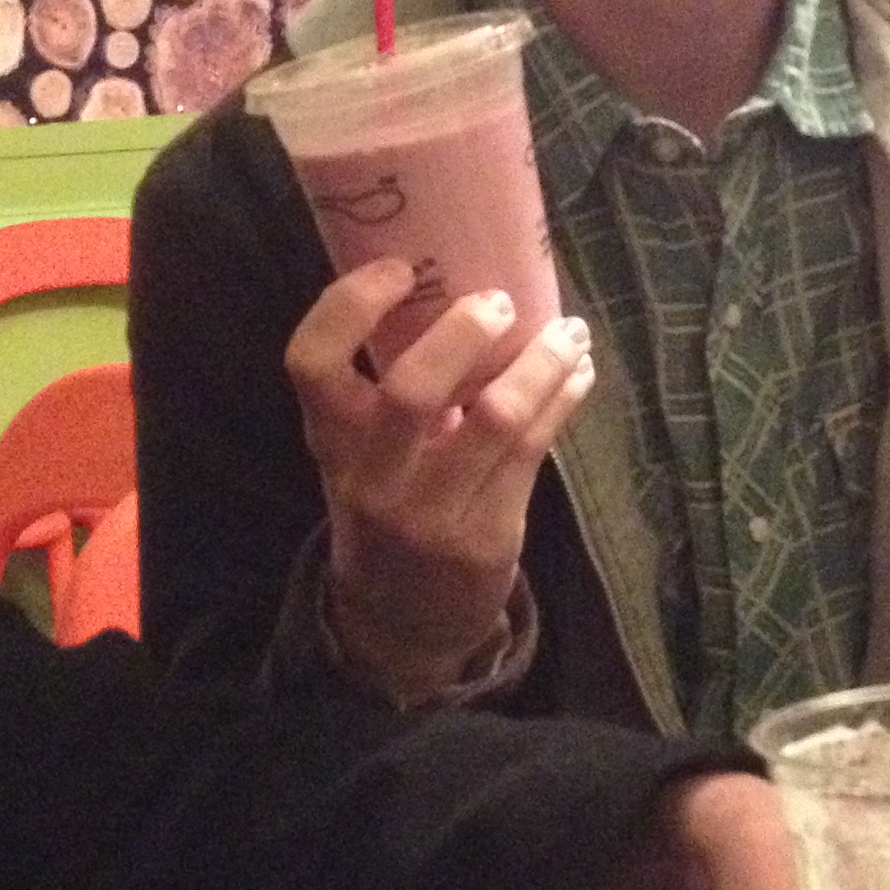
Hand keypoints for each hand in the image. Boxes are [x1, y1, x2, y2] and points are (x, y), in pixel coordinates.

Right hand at [288, 260, 591, 697]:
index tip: (399, 268)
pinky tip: (577, 372)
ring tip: (568, 330)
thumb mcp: (362, 454)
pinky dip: (561, 399)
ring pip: (494, 420)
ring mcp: (429, 515)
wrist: (402, 620)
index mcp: (332, 441)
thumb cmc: (388, 505)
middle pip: (409, 392)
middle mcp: (372, 479)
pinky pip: (533, 451)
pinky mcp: (487, 537)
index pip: (311, 363)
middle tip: (500, 301)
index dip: (349, 307)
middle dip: (463, 335)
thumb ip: (387, 388)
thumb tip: (461, 284)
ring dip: (541, 364)